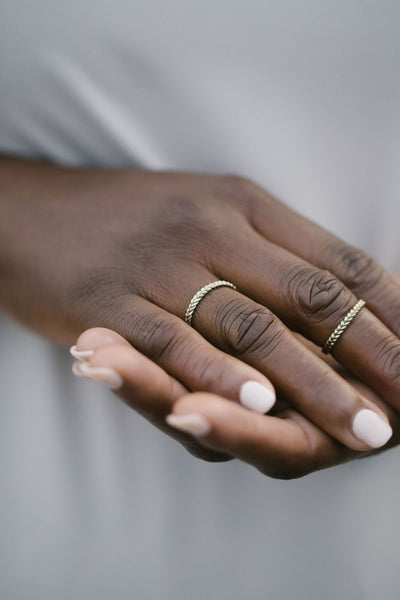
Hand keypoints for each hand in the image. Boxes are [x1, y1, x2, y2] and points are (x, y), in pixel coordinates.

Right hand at [2, 158, 398, 450]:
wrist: (30, 213)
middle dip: (372, 354)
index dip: (390, 309)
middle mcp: (209, 229)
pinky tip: (259, 408)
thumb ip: (265, 249)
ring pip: (252, 328)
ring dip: (313, 383)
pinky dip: (220, 378)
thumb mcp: (205, 210)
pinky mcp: (111, 304)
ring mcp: (160, 266)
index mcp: (242, 204)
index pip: (339, 260)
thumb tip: (332, 299)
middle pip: (311, 296)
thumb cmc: (129, 218)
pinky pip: (175, 344)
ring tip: (359, 428)